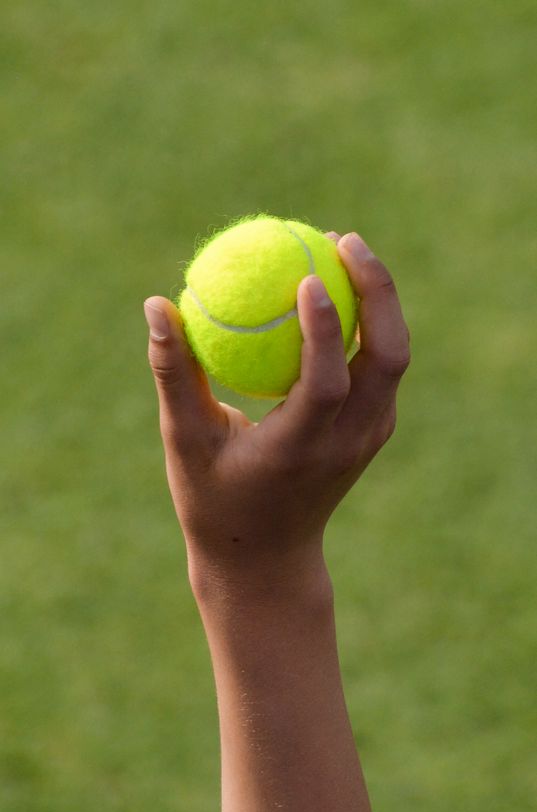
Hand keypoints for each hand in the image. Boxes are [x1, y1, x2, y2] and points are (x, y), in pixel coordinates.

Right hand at [144, 232, 409, 594]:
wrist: (266, 557)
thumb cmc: (214, 500)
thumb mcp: (186, 443)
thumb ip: (175, 375)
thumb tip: (156, 305)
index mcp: (303, 448)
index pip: (329, 381)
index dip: (326, 326)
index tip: (308, 274)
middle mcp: (347, 442)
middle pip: (389, 357)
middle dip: (379, 291)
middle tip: (341, 240)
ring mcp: (369, 439)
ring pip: (395, 359)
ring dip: (379, 302)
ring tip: (342, 252)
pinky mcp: (373, 433)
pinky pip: (381, 368)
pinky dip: (368, 325)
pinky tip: (336, 293)